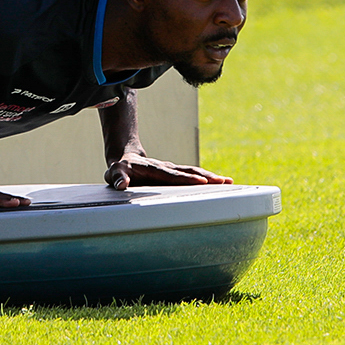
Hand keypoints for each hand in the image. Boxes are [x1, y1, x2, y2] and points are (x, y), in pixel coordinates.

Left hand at [105, 156, 232, 190]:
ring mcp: (173, 170)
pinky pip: (193, 175)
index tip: (201, 182)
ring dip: (211, 177)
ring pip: (194, 172)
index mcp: (154, 169)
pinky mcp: (176, 174)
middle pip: (189, 171)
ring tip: (229, 181)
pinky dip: (208, 179)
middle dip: (206, 176)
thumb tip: (120, 185)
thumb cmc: (120, 169)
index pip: (172, 175)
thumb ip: (117, 178)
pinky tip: (221, 183)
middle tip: (224, 181)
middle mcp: (167, 168)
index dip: (186, 178)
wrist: (126, 159)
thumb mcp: (114, 172)